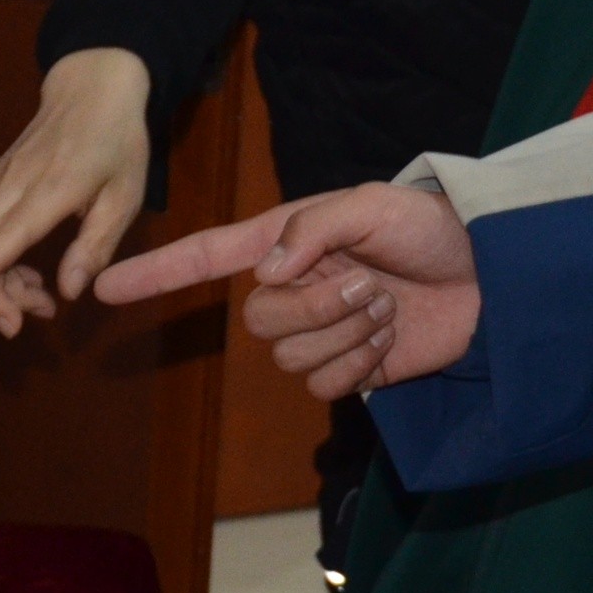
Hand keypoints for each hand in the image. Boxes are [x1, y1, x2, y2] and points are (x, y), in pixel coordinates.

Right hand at [0, 49, 153, 335]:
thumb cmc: (117, 144)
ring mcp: (0, 178)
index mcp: (55, 187)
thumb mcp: (125, 197)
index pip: (10, 231)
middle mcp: (16, 182)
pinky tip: (24, 270)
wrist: (91, 87)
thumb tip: (70, 292)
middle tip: (28, 320)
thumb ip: (96, 245)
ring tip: (38, 298)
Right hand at [97, 183, 478, 400]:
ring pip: (289, 358)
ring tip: (386, 306)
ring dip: (345, 335)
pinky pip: (323, 387)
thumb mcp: (374, 205)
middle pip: (258, 321)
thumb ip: (314, 227)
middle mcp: (294, 288)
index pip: (207, 258)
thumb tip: (264, 270)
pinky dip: (358, 365)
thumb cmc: (433, 227)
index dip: (156, 273)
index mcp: (287, 241)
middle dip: (316, 307)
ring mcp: (319, 333)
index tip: (102, 284)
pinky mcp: (348, 372)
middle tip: (370, 285)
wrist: (490, 276)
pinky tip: (388, 342)